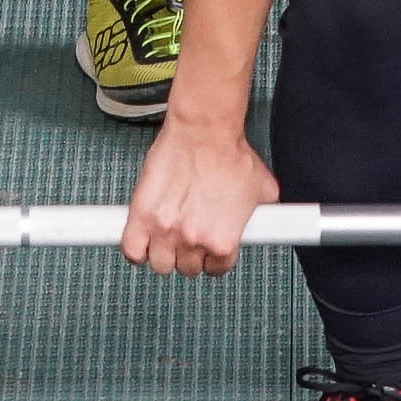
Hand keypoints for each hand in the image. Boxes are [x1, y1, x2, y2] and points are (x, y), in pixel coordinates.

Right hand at [120, 110, 276, 275]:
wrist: (204, 130)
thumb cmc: (230, 154)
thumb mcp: (262, 189)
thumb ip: (261, 214)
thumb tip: (268, 219)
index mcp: (223, 241)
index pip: (216, 269)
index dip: (212, 257)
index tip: (208, 247)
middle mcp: (194, 241)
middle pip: (186, 269)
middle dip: (188, 254)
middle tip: (189, 234)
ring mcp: (165, 231)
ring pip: (159, 264)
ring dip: (163, 252)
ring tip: (168, 234)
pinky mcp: (141, 216)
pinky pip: (132, 250)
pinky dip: (137, 248)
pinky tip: (145, 237)